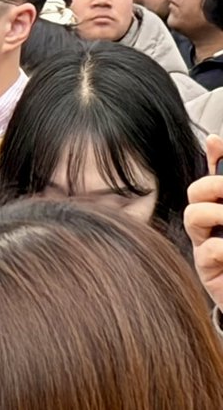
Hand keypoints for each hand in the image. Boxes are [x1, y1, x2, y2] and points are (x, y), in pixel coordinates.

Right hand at [184, 134, 222, 310]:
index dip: (214, 157)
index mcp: (221, 209)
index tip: (217, 142)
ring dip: (216, 213)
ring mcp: (204, 245)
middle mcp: (209, 224)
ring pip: (193, 215)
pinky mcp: (207, 270)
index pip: (212, 177)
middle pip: (195, 192)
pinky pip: (208, 249)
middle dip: (212, 185)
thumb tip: (217, 143)